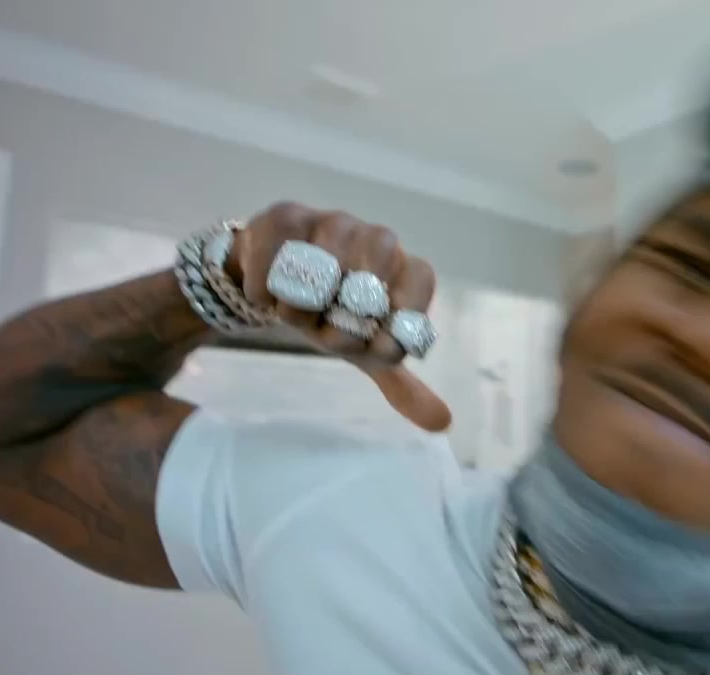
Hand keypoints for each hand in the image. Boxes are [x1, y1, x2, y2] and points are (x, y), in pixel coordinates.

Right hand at [226, 202, 450, 431]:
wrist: (278, 283)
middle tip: (330, 336)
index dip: (401, 313)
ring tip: (298, 316)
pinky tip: (266, 298)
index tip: (377, 348)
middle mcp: (374, 238)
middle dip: (346, 317)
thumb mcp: (365, 352)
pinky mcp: (286, 216)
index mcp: (402, 267)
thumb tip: (443, 423)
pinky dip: (268, 286)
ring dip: (303, 305)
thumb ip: (402, 385)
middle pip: (371, 270)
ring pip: (321, 263)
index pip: (420, 277)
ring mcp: (332, 222)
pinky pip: (277, 250)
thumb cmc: (333, 314)